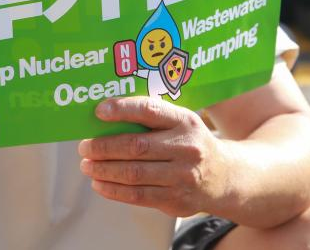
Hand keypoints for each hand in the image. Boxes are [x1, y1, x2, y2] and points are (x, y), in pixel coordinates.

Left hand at [78, 97, 228, 217]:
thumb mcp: (181, 122)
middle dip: (104, 147)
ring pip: (133, 173)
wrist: (225, 176)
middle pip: (136, 147)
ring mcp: (181, 176)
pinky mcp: (176, 199)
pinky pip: (137, 196)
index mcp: (184, 121)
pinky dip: (113, 190)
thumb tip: (105, 117)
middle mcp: (185, 147)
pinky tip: (99, 184)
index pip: (150, 110)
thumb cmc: (191, 142)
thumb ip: (152, 117)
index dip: (122, 110)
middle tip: (84, 147)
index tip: (99, 111)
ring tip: (87, 165)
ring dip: (104, 170)